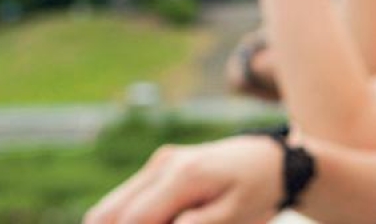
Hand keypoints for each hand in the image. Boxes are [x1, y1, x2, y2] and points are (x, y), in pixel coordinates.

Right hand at [83, 135, 280, 223]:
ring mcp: (158, 164)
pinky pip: (126, 200)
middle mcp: (163, 165)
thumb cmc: (255, 189)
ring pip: (111, 207)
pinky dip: (127, 220)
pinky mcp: (158, 168)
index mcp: (184, 175)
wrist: (266, 158)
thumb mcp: (235, 213)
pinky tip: (157, 221)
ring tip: (161, 222)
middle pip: (110, 212)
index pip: (135, 219)